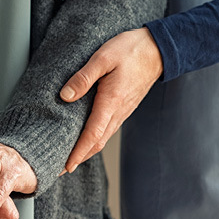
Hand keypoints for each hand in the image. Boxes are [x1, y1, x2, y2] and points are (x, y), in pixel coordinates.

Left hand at [59, 27, 162, 171]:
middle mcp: (118, 112)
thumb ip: (83, 77)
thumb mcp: (103, 58)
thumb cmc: (130, 50)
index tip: (65, 167)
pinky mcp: (124, 108)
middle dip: (78, 158)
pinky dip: (95, 140)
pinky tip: (86, 139)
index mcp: (111, 102)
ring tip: (69, 158)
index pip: (92, 135)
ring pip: (103, 138)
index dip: (78, 153)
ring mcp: (122, 112)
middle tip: (60, 169)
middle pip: (97, 143)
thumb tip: (65, 96)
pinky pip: (107, 129)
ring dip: (86, 151)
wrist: (157, 49)